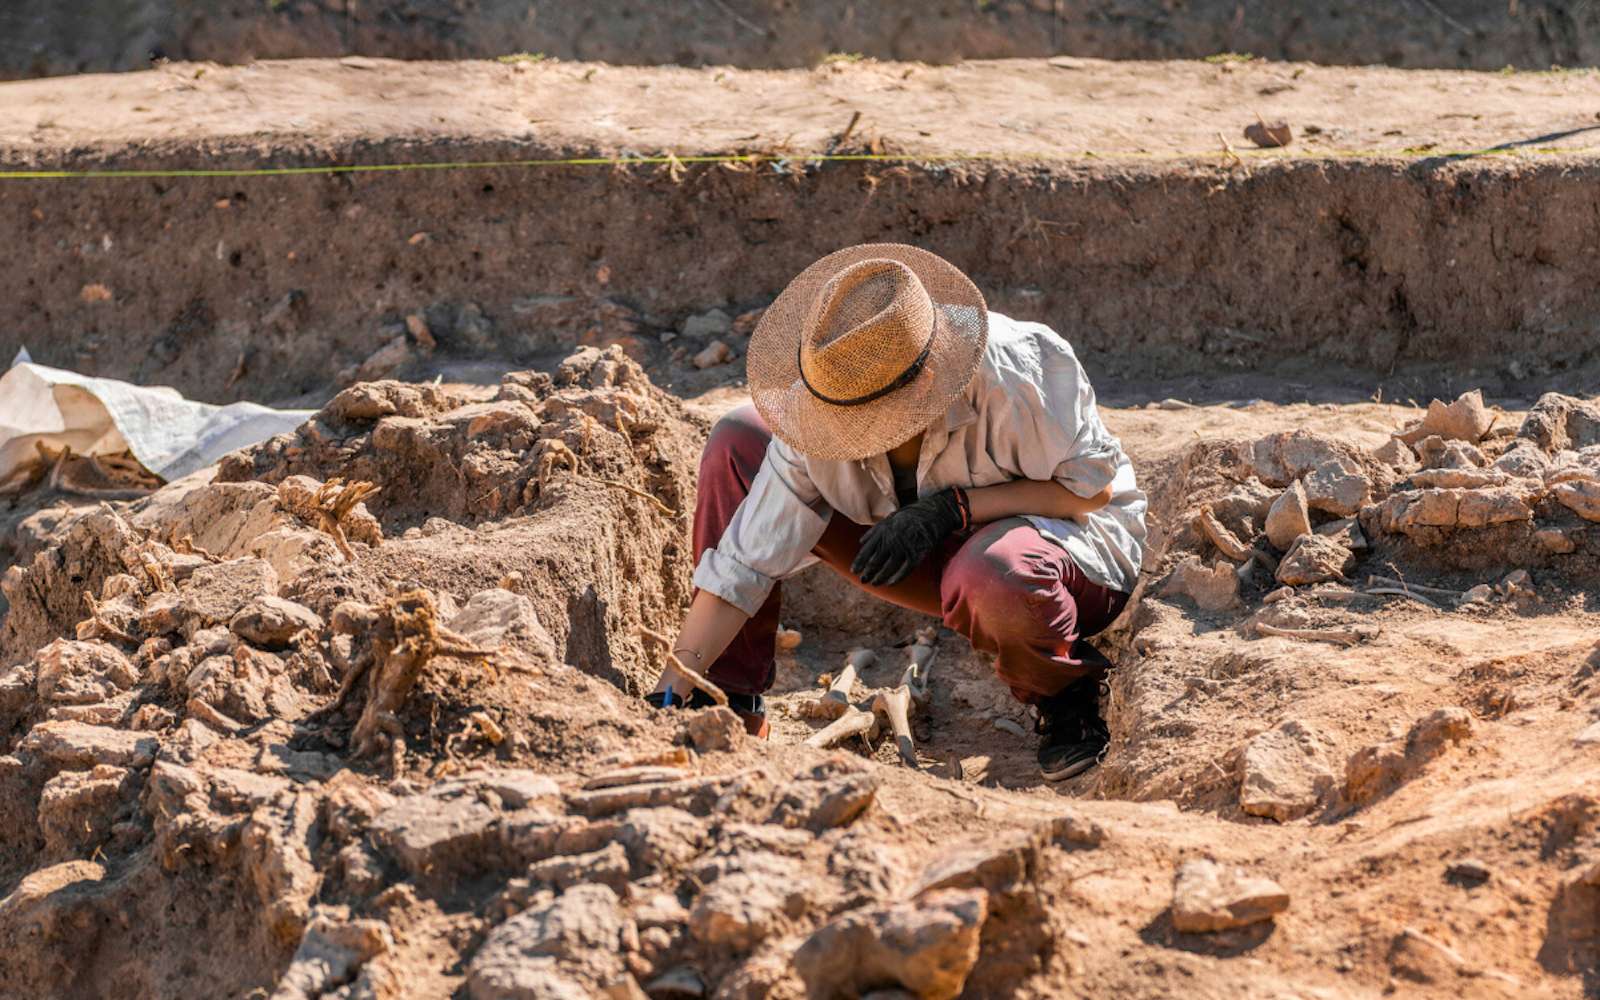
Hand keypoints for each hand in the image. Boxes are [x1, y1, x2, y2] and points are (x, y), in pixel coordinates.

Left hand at [851, 488, 965, 586]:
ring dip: (879, 578)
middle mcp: (891, 541)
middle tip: (862, 580)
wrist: (931, 513)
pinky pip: (904, 571)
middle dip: (867, 573)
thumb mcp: (889, 519)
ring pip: (888, 568)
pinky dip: (896, 578)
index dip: (859, 563)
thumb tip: (861, 542)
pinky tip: (890, 583)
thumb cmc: (908, 516)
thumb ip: (874, 531)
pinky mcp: (916, 555)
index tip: (854, 571)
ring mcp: (904, 548)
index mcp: (882, 532)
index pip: (867, 551)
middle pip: (875, 562)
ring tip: (874, 583)